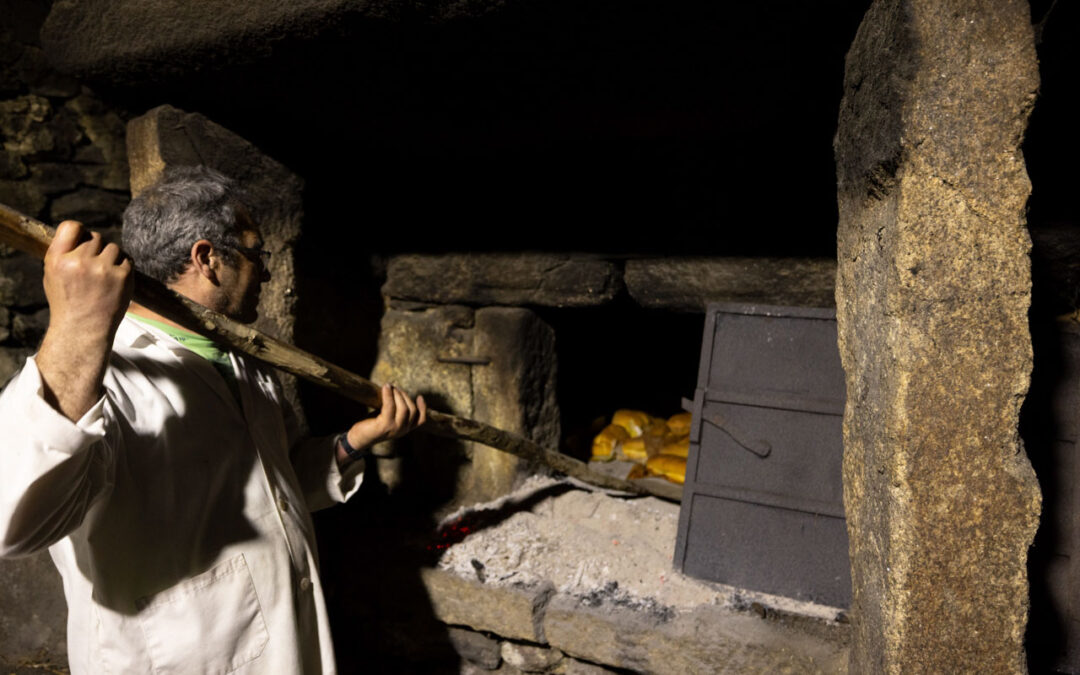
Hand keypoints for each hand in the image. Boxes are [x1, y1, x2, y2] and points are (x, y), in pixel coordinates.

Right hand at [43, 221, 132, 341]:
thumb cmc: (67, 301)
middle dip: (96, 249)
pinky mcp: (122, 276)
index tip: (83, 239)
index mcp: (58, 260)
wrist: (83, 329)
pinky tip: (114, 280)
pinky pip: (127, 259)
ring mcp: (103, 269)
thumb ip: (63, 252)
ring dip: (111, 258)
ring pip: (114, 247)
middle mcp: (80, 262)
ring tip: (103, 275)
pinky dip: (123, 267)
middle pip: (96, 237)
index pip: (71, 226)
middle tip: (94, 266)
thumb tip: (80, 230)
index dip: (80, 231)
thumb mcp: (52, 274)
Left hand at [344, 383, 426, 453]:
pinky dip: (388, 395)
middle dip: (404, 396)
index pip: (420, 420)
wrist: (358, 438)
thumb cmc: (371, 425)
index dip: (423, 408)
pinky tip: (386, 387)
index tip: (420, 397)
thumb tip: (396, 391)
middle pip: (412, 410)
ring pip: (404, 408)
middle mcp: (402, 430)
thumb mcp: (387, 418)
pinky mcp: (384, 426)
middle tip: (395, 388)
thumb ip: (395, 410)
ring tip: (390, 387)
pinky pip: (390, 406)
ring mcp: (394, 429)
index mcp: (405, 429)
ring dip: (398, 394)